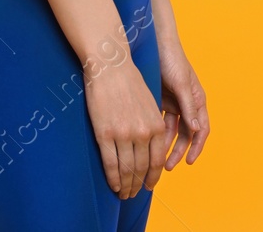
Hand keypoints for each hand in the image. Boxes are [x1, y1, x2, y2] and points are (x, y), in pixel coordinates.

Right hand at [84, 54, 169, 198]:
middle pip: (142, 168)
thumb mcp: (150, 105)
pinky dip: (113, 178)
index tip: (149, 185)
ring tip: (124, 193)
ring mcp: (123, 135)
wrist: (111, 68)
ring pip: (127, 169)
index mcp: (156, 125)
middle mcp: (143, 133)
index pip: (157, 160)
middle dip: (139, 184)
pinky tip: (113, 185)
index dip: (153, 176)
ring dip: (126, 185)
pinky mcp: (105, 134)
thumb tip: (152, 148)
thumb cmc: (130, 84)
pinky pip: (110, 164)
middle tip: (134, 194)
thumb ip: (153, 126)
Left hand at [157, 36, 208, 168]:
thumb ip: (189, 107)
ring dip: (166, 145)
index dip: (196, 147)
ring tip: (157, 161)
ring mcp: (174, 103)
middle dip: (179, 151)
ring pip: (172, 131)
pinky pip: (160, 123)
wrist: (154, 43)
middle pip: (186, 134)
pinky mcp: (160, 101)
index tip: (189, 162)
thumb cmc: (172, 60)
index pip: (201, 129)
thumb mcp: (182, 84)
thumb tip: (196, 130)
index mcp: (197, 100)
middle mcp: (187, 104)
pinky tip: (148, 145)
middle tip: (167, 167)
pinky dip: (156, 135)